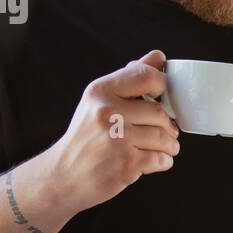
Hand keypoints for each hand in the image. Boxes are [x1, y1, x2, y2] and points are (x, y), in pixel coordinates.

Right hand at [41, 50, 179, 216]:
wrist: (62, 176)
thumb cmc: (85, 138)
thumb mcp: (99, 102)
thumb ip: (129, 79)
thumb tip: (159, 56)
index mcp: (101, 91)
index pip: (145, 76)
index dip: (162, 85)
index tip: (163, 97)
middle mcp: (107, 112)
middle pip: (159, 112)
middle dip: (169, 125)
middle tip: (167, 132)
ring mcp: (117, 139)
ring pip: (164, 137)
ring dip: (170, 145)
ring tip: (165, 148)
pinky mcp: (126, 164)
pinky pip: (161, 159)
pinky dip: (164, 161)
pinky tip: (155, 162)